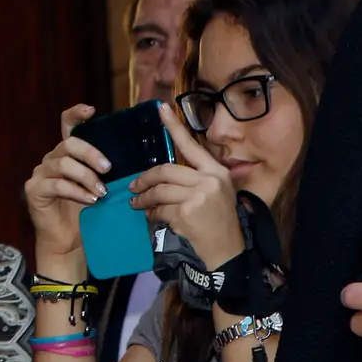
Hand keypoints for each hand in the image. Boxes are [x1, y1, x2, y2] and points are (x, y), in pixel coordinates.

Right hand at [22, 104, 105, 276]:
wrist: (69, 244)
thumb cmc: (88, 215)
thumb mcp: (102, 188)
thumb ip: (108, 173)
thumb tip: (138, 160)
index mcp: (69, 155)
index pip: (68, 125)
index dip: (76, 114)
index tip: (90, 110)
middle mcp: (52, 160)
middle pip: (68, 143)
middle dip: (91, 153)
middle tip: (108, 169)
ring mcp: (41, 174)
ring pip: (62, 163)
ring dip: (85, 176)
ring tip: (100, 193)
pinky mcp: (34, 190)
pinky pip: (55, 184)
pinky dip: (75, 192)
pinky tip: (88, 201)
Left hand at [127, 103, 242, 267]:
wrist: (227, 252)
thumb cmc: (219, 221)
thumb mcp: (215, 193)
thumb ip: (195, 178)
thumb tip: (164, 170)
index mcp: (216, 172)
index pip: (191, 145)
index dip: (174, 127)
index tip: (160, 108)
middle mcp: (210, 180)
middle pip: (165, 171)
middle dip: (144, 179)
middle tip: (134, 187)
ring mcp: (199, 197)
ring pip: (159, 191)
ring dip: (144, 199)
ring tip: (137, 204)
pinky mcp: (187, 213)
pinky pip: (159, 209)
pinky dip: (152, 213)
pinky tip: (151, 217)